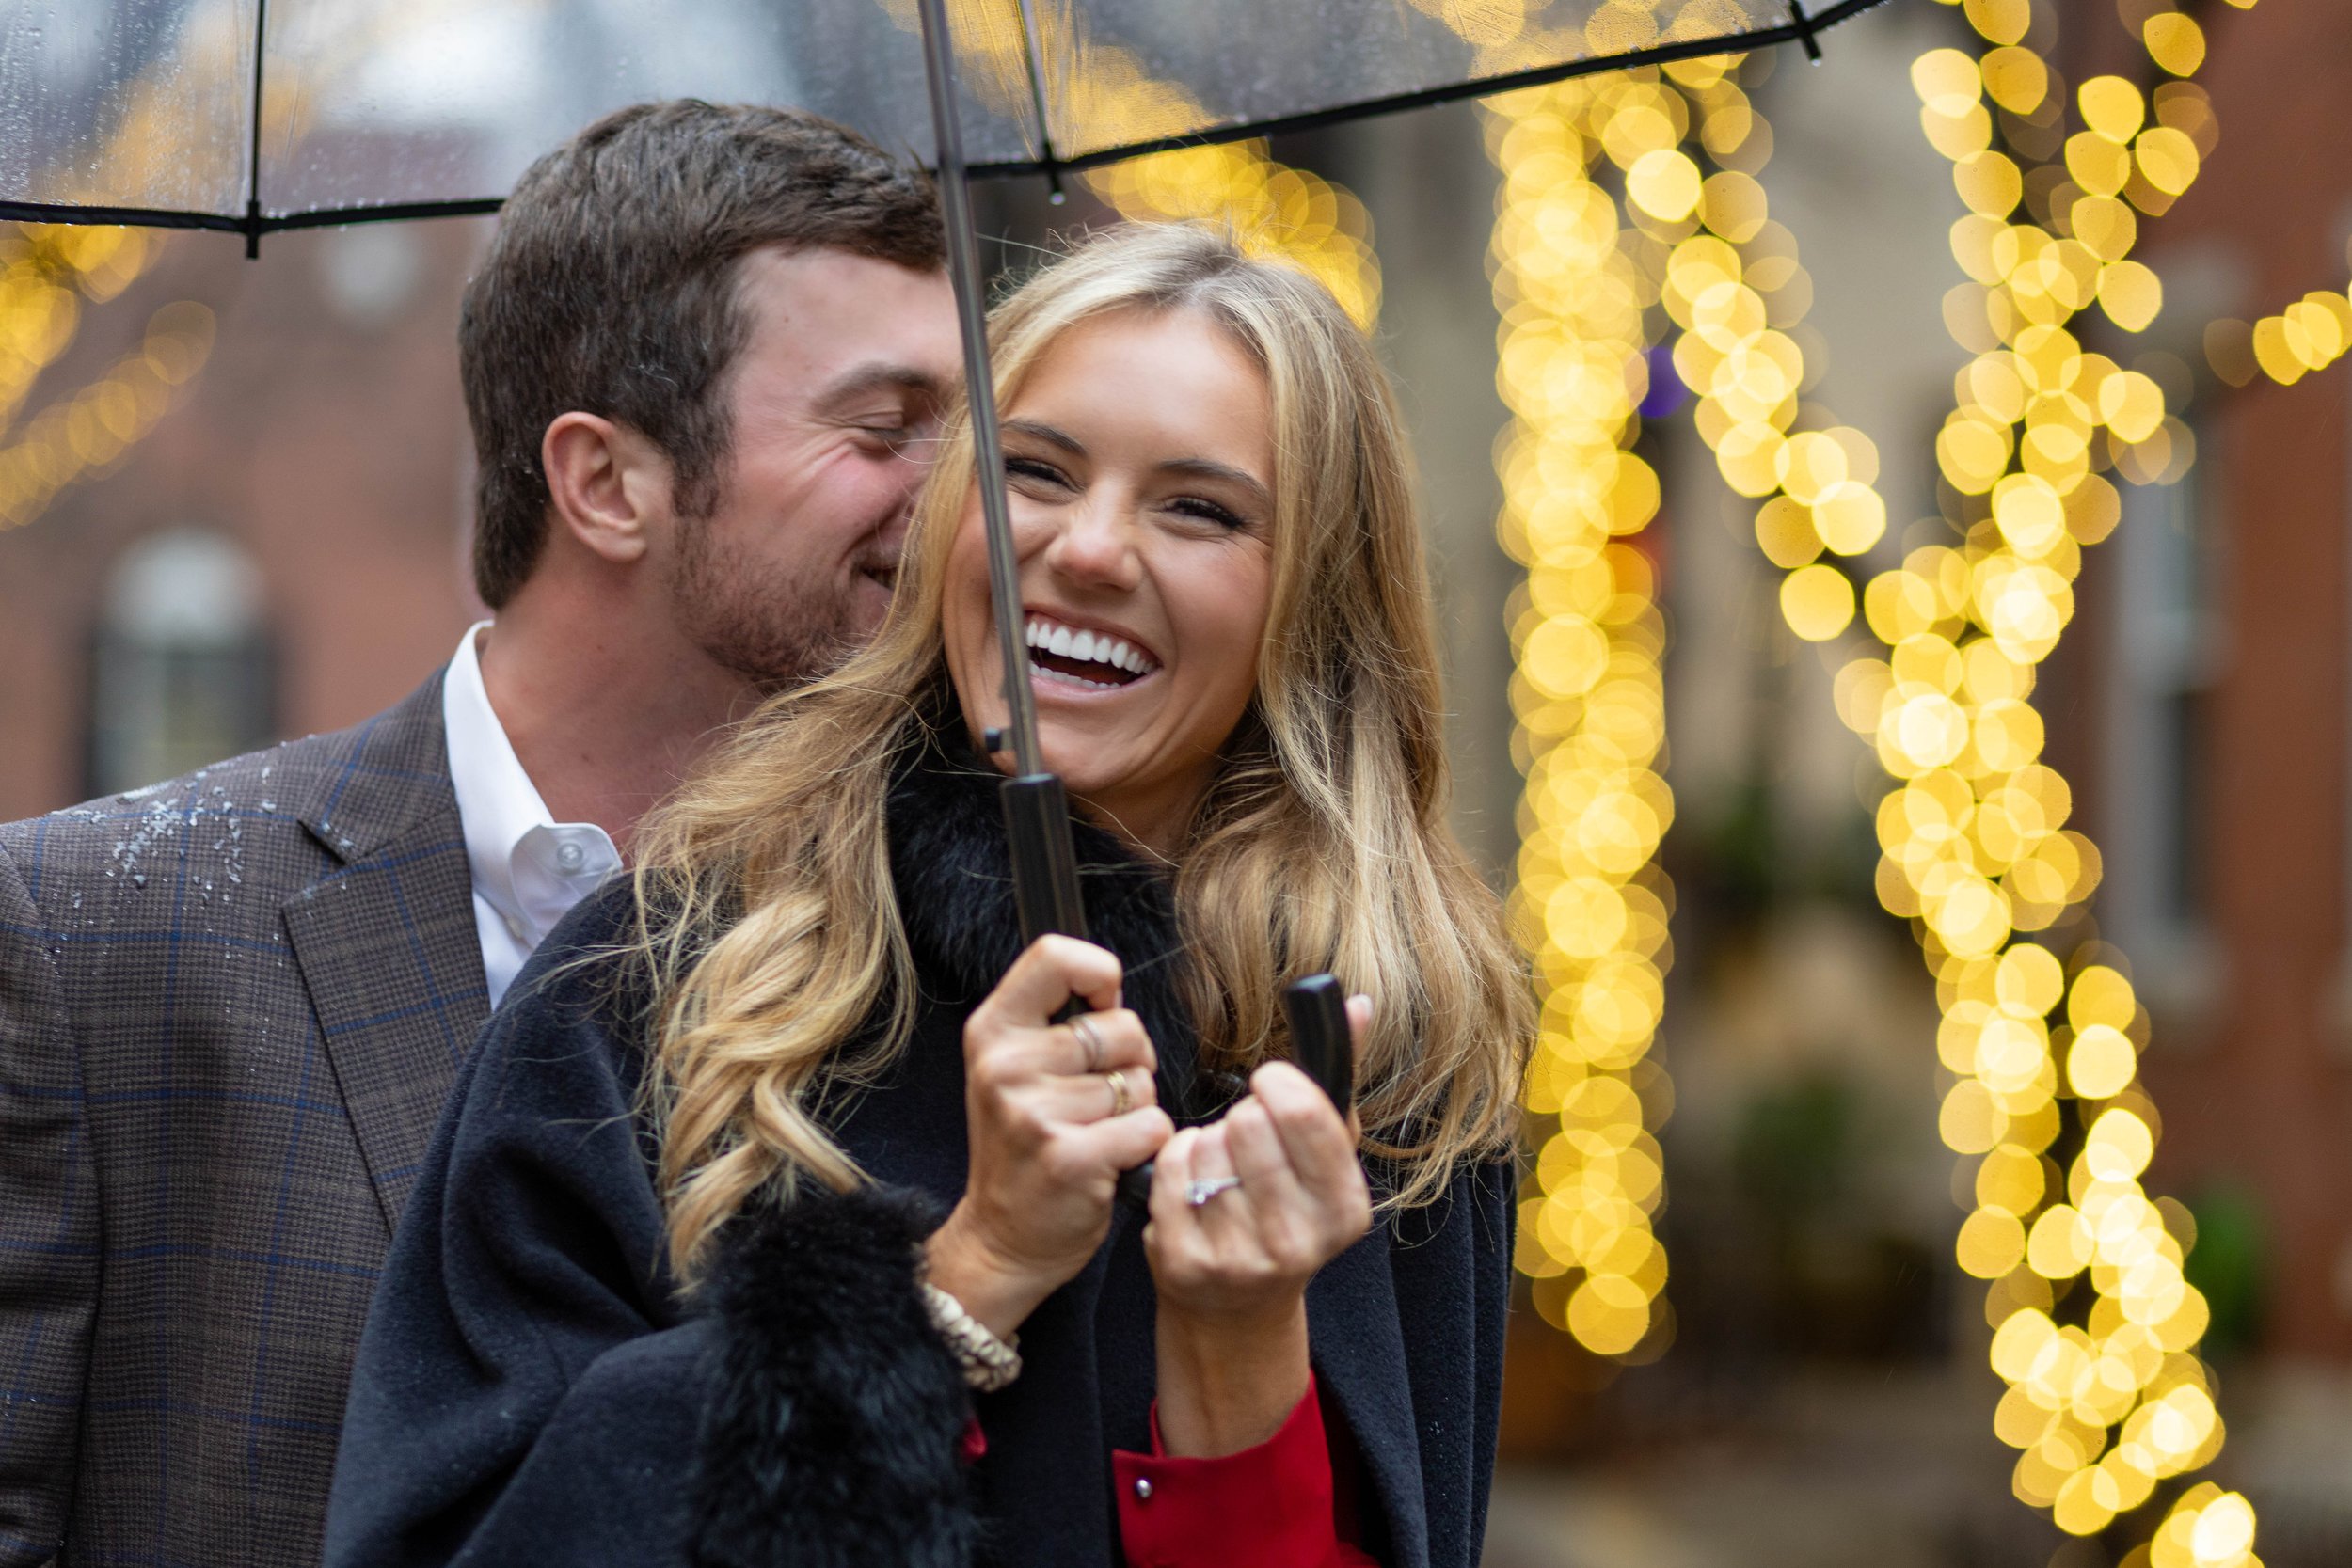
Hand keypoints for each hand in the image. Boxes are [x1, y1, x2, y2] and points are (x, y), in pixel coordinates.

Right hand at [926, 935, 1172, 1339]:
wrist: (1002, 1239)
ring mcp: (1035, 1113)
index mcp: (992, 1032)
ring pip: (1141, 1081)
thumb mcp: (1015, 1070)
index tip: (1101, 1010)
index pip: (1055, 956)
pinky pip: (1152, 1125)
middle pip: (1122, 1027)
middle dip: (1131, 1063)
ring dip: (1136, 1110)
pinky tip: (1112, 1161)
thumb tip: (1111, 987)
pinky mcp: (1071, 1157)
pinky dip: (1147, 1145)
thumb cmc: (1024, 1147)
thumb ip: (1055, 1022)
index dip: (1099, 976)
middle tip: (1096, 1100)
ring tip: (1096, 1134)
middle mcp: (1006, 1066)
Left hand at [1144, 997, 1372, 1456]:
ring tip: (1221, 1165)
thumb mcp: (1326, 1154)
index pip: (1307, 1116)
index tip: (1268, 1082)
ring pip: (1206, 1145)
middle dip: (1242, 1116)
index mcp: (1345, 1210)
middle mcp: (1297, 1243)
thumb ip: (1338, 1077)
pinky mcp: (1184, 1263)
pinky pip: (1168, 1169)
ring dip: (1207, 1140)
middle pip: (1249, 1126)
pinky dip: (1175, 1159)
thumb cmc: (1287, 1209)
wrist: (1237, 1307)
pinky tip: (1191, 1178)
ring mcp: (1238, 1258)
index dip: (1279, 1085)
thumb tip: (1357, 1004)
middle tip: (1246, 1135)